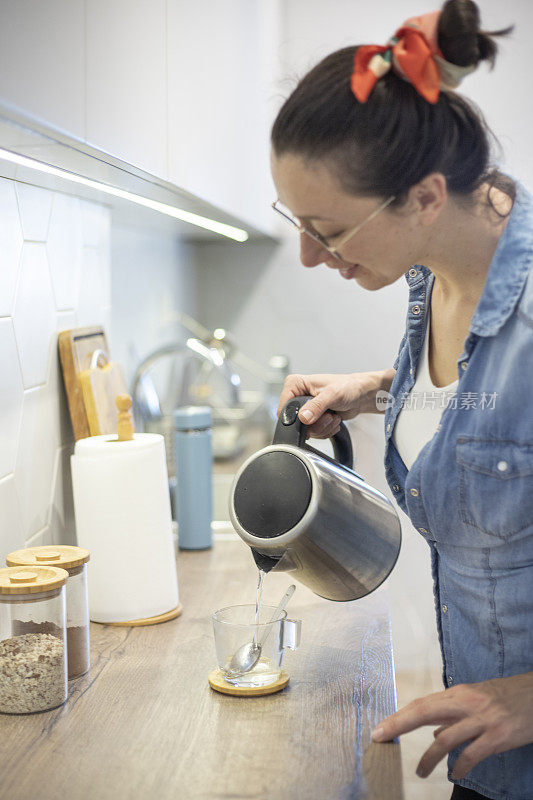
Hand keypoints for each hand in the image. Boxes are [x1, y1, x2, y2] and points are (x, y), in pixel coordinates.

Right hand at [277, 371, 390, 439]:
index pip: (284, 408)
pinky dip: (325, 431)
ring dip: (323, 428)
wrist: (360, 396)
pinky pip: (314, 433)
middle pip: (295, 423)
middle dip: (315, 424)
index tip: (312, 417)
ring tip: (333, 416)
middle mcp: (297, 396)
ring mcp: (305, 408)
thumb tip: (303, 418)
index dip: (297, 417)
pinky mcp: (312, 418)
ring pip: (306, 430)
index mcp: (295, 384)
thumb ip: (316, 406)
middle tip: (328, 415)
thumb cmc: (348, 387)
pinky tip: (333, 420)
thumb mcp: (332, 395)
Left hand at [372, 673, 532, 779]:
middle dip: (398, 724)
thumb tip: (435, 734)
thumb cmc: (506, 697)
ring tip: (419, 772)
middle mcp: (466, 703)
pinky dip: (460, 767)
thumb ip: (454, 715)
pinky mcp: (497, 736)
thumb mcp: (477, 699)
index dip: (399, 716)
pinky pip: (472, 754)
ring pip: (445, 738)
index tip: (380, 728)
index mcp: (458, 693)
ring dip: (428, 757)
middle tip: (380, 737)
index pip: (421, 704)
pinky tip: (456, 775)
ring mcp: (481, 719)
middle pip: (424, 711)